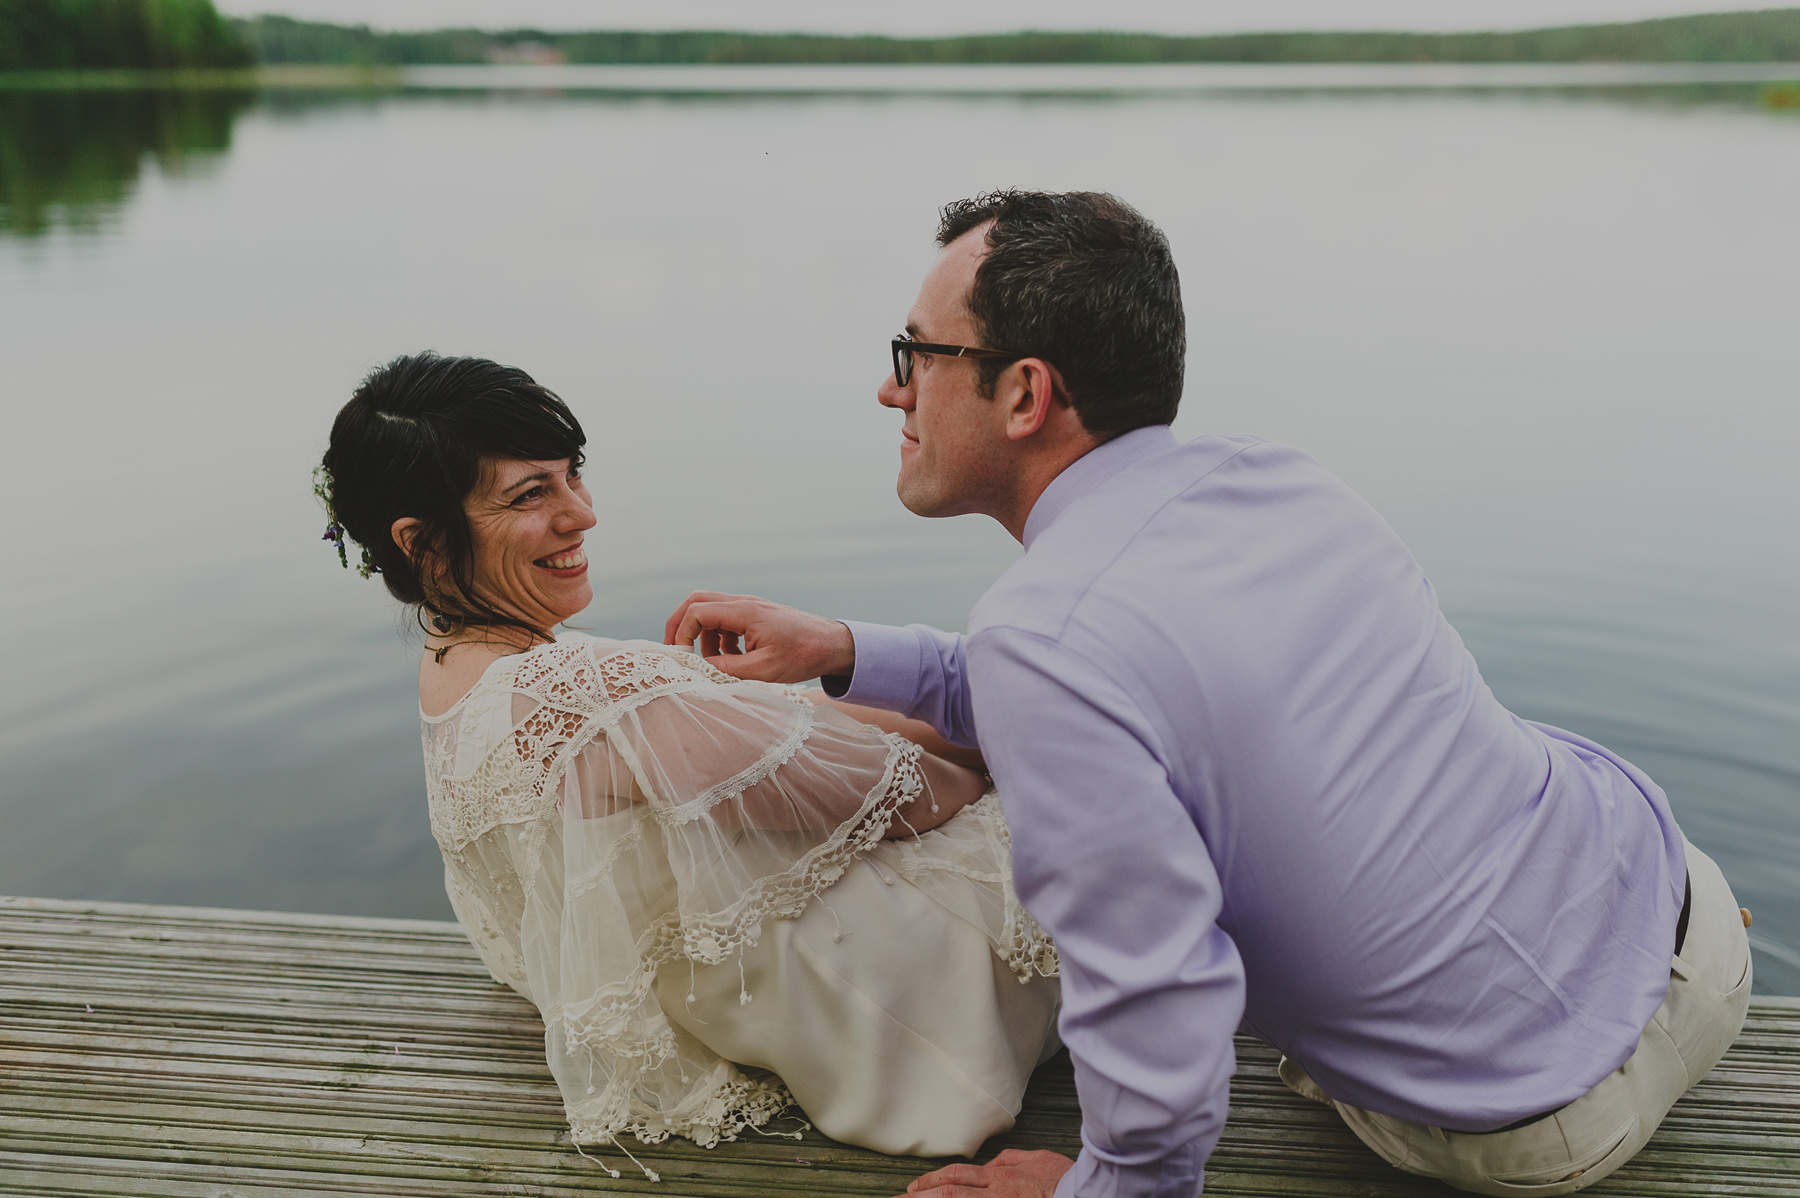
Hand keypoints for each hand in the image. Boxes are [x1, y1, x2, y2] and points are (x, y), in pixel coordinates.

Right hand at [664, 590, 854, 683]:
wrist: (833, 645)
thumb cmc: (803, 655)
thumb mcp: (763, 669)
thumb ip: (728, 668)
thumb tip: (701, 666)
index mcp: (744, 612)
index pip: (697, 611)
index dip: (682, 633)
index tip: (682, 656)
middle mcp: (744, 603)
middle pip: (698, 601)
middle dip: (681, 624)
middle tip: (676, 650)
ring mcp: (750, 607)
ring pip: (711, 611)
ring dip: (703, 635)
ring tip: (714, 662)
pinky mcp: (756, 615)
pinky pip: (726, 620)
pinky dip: (720, 638)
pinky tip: (733, 658)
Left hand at [901, 1149, 1074, 1196]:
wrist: (1087, 1195)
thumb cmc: (1065, 1180)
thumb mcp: (1037, 1159)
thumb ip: (1010, 1160)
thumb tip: (989, 1163)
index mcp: (1001, 1176)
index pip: (956, 1176)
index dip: (930, 1182)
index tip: (911, 1190)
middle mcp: (996, 1194)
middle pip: (949, 1194)